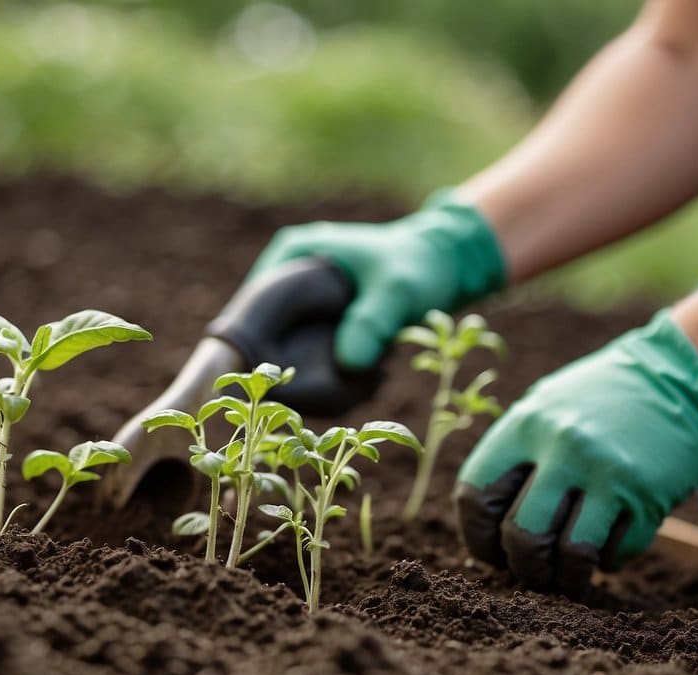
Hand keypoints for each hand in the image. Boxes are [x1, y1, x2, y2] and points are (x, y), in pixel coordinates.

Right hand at [247, 192, 505, 369]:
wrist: (447, 263)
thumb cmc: (420, 265)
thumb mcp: (398, 291)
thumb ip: (373, 322)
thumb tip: (348, 363)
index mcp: (290, 255)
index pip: (250, 307)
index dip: (254, 346)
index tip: (275, 382)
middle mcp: (285, 275)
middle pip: (264, 335)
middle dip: (287, 367)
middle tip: (315, 396)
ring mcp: (300, 299)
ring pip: (286, 349)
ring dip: (308, 374)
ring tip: (347, 389)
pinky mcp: (318, 321)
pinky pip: (308, 354)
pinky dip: (325, 373)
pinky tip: (357, 384)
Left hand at [454, 310, 697, 595]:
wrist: (682, 375)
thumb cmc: (603, 396)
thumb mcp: (546, 406)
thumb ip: (515, 455)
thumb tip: (484, 523)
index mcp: (526, 425)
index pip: (476, 496)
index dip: (477, 536)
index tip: (491, 550)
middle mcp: (563, 448)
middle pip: (521, 535)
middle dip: (523, 567)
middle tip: (531, 572)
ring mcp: (608, 474)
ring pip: (569, 555)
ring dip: (564, 579)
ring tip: (565, 577)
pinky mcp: (647, 497)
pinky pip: (615, 553)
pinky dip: (606, 563)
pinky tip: (605, 550)